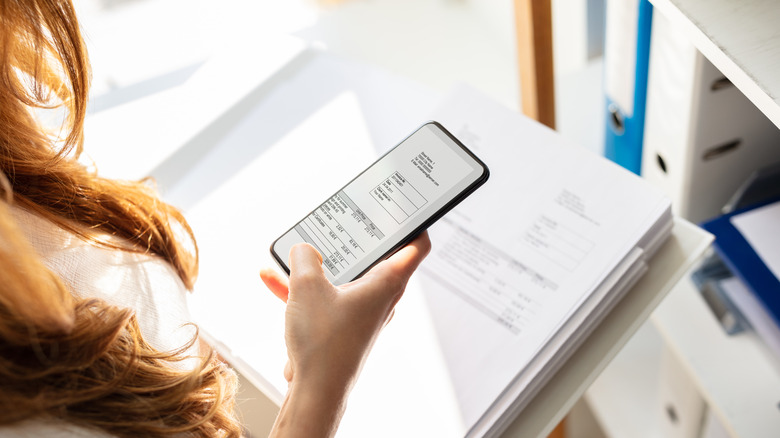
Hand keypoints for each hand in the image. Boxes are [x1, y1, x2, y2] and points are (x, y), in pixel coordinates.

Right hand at [260, 232, 429, 436]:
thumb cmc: (324, 344)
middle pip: (377, 257)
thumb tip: (303, 249)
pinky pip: (327, 299)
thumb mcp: (307, 286)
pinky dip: (306, 289)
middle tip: (344, 219)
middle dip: (355, 238)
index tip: (404, 207)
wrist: (316, 392)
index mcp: (387, 281)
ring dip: (319, 266)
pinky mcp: (345, 327)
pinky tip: (274, 280)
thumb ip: (303, 258)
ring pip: (344, 278)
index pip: (416, 245)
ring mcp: (363, 313)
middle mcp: (381, 297)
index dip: (413, 222)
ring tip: (294, 251)